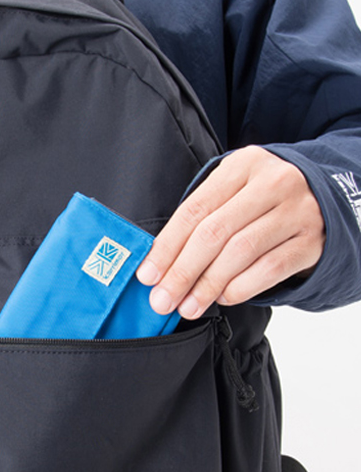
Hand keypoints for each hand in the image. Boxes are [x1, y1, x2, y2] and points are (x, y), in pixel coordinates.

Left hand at [136, 145, 325, 319]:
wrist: (323, 195)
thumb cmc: (260, 199)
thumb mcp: (231, 192)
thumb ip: (198, 220)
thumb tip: (159, 266)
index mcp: (241, 165)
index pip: (194, 210)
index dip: (167, 246)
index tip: (147, 275)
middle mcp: (272, 183)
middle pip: (214, 232)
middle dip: (182, 271)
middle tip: (162, 299)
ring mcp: (296, 211)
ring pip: (240, 252)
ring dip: (207, 285)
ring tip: (188, 306)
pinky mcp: (312, 240)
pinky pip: (269, 269)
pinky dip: (240, 288)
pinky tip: (221, 298)